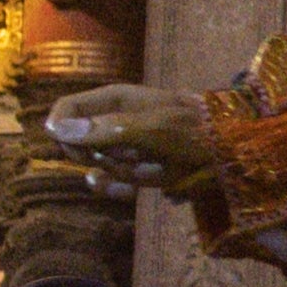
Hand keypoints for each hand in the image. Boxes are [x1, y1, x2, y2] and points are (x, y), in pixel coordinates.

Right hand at [44, 78, 215, 181]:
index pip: (66, 109)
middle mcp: (114, 121)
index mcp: (114, 100)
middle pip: (78, 143)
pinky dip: (126, 186)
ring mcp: (125, 146)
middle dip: (100, 157)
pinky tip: (144, 185)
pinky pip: (114, 181)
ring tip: (153, 168)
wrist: (231, 151)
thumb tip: (56, 128)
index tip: (78, 151)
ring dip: (122, 174)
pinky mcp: (136, 167)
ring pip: (98, 166)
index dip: (64, 131)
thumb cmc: (193, 131)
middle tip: (131, 156)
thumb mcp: (149, 128)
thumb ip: (103, 129)